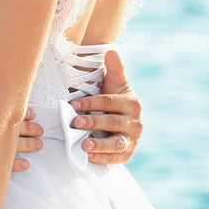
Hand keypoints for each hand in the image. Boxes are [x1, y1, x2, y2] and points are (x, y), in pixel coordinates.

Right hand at [0, 75, 40, 179]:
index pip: (2, 110)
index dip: (20, 111)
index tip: (30, 112)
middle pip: (9, 129)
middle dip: (29, 129)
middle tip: (39, 129)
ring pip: (8, 148)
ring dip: (27, 147)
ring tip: (38, 145)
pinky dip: (13, 166)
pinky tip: (25, 164)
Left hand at [69, 50, 142, 164]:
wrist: (122, 123)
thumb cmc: (113, 99)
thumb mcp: (115, 84)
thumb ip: (114, 69)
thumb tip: (112, 50)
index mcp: (132, 103)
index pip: (109, 102)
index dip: (91, 102)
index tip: (73, 104)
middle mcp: (136, 122)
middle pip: (112, 122)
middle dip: (93, 122)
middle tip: (74, 123)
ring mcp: (133, 140)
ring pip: (116, 143)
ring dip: (100, 145)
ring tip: (84, 146)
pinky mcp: (128, 153)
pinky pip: (117, 158)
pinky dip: (104, 158)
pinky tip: (90, 157)